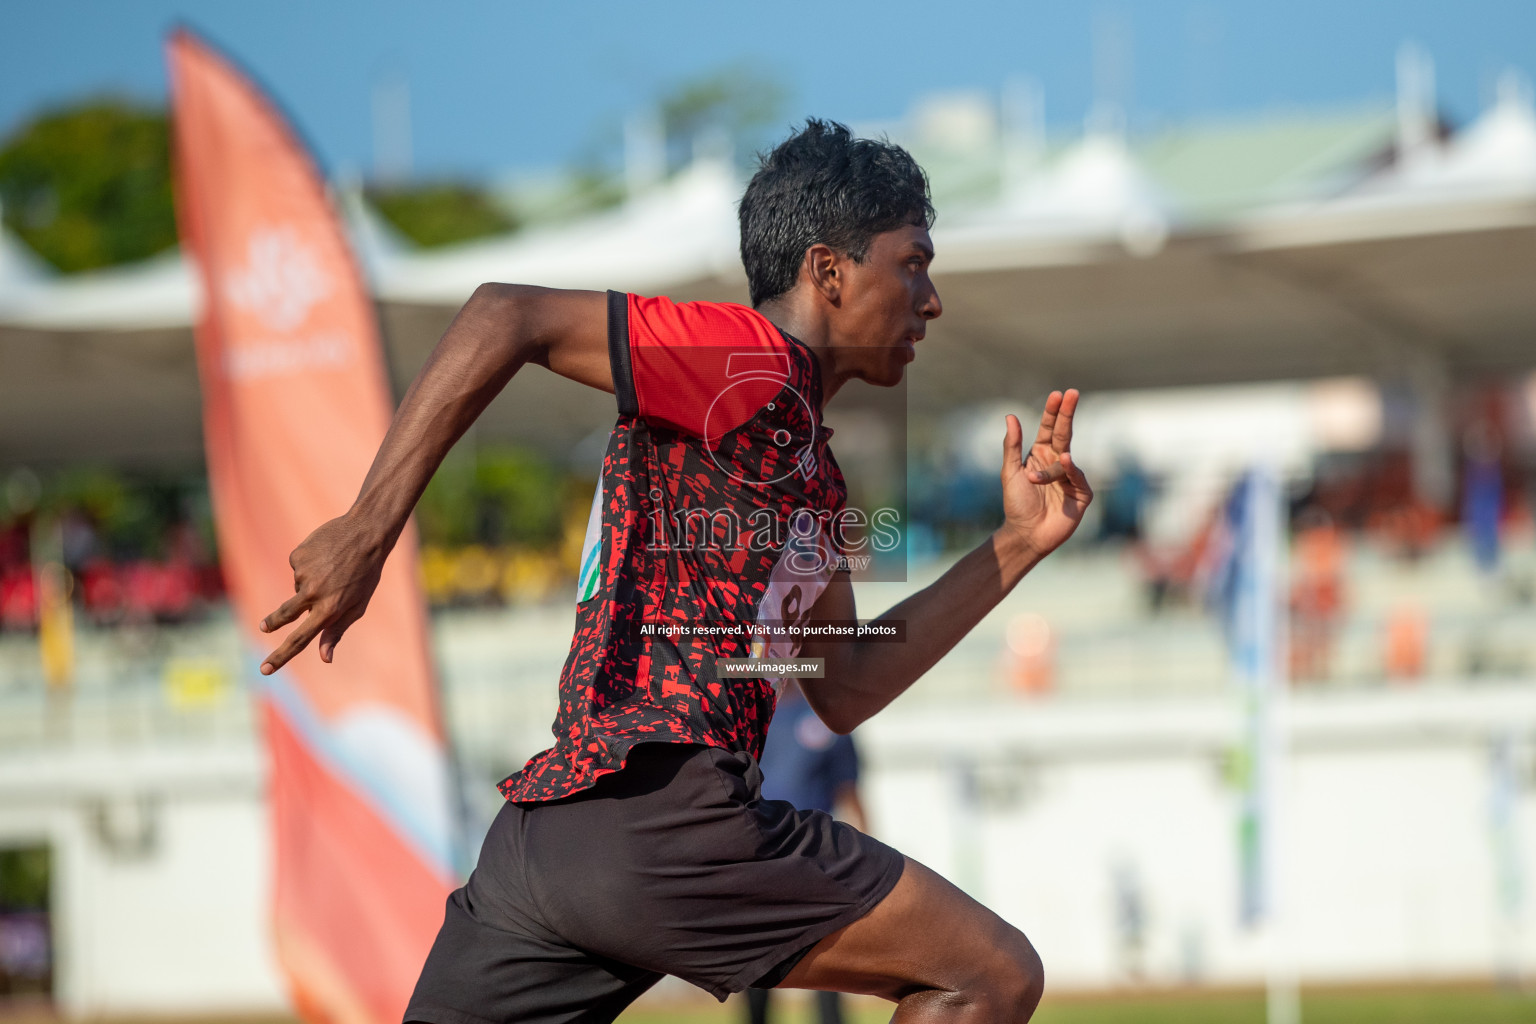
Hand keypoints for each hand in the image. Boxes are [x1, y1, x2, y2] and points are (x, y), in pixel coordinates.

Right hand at [258, 511, 387, 674]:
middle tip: (264, 628)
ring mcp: (303, 573)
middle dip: (273, 623)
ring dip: (311, 582)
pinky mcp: (297, 556)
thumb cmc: (366, 574)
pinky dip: (309, 564)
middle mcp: (313, 593)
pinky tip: (325, 554)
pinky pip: (298, 567)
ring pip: (298, 587)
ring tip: (334, 568)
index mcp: (329, 609)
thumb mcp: (357, 605)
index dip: (281, 656)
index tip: (265, 670)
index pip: (300, 639)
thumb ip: (337, 631)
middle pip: (285, 615)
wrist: (367, 533)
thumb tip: (325, 659)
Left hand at [1001, 389, 1092, 558]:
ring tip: (1032, 480)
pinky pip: (1078, 477)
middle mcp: (1057, 462)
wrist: (1026, 534)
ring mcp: (1071, 477)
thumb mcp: (1009, 472)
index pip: (1049, 428)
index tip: (1057, 394)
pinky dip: (1070, 471)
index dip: (1053, 411)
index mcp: (1040, 455)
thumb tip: (1011, 416)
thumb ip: (1011, 445)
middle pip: (1064, 433)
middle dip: (1067, 413)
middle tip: (1072, 393)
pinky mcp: (1082, 494)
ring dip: (1048, 469)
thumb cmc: (1016, 504)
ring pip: (1065, 460)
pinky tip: (1064, 465)